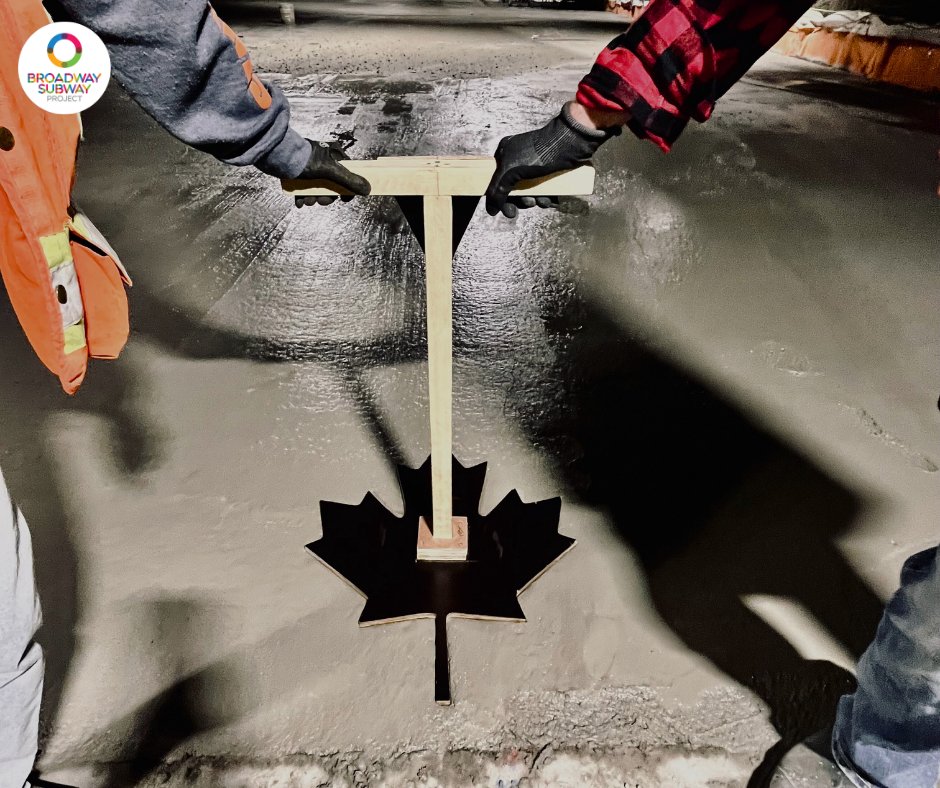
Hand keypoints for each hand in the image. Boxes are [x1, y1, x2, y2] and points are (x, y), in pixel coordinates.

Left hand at [294, 140, 371, 206]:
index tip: (343, 199)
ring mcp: (311, 166)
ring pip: (318, 188)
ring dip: (313, 199)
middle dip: (326, 197)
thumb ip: (349, 181)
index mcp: (335, 154)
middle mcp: (325, 160)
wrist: (276, 156)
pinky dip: (303, 197)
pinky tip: (300, 203)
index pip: (348, 174)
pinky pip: (305, 188)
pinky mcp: (299, 172)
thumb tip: (368, 189)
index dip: (347, 189)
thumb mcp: (330, 171)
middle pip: (332, 184)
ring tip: (307, 201)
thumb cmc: (305, 160)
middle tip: (320, 201)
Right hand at [485, 102, 619, 217]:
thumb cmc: (540, 154)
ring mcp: (533, 164)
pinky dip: (547, 197)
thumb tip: (490, 209)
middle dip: (522, 200)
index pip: (496, 181)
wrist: (570, 144)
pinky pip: (544, 188)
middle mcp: (517, 158)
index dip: (501, 198)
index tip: (508, 211)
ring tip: (543, 201)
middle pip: (513, 189)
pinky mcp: (548, 170)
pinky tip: (552, 200)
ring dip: (536, 200)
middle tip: (529, 204)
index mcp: (504, 154)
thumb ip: (497, 190)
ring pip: (530, 190)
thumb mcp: (511, 172)